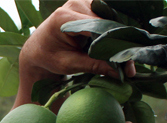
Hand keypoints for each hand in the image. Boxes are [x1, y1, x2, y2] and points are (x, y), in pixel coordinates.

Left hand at [15, 0, 135, 106]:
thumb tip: (118, 72)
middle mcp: (75, 4)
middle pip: (106, 23)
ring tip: (124, 59)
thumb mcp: (68, 65)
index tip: (127, 64)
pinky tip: (117, 48)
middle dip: (119, 45)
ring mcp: (83, 2)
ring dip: (117, 39)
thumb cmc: (48, 57)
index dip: (114, 46)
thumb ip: (93, 65)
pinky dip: (112, 33)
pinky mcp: (89, 5)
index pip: (97, 29)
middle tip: (130, 67)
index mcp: (65, 18)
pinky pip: (106, 19)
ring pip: (110, 20)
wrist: (37, 48)